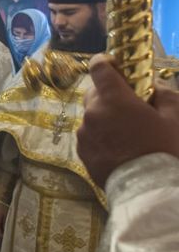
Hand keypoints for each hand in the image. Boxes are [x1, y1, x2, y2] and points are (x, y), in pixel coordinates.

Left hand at [77, 54, 178, 186]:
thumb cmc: (163, 150)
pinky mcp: (81, 151)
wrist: (148, 189)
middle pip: (94, 92)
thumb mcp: (174, 119)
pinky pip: (88, 134)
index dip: (105, 62)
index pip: (99, 68)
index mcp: (113, 99)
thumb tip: (154, 86)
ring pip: (90, 114)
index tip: (114, 64)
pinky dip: (99, 133)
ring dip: (104, 115)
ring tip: (125, 129)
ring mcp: (84, 133)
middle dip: (108, 92)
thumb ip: (164, 95)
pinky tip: (117, 144)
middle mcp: (92, 112)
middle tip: (128, 103)